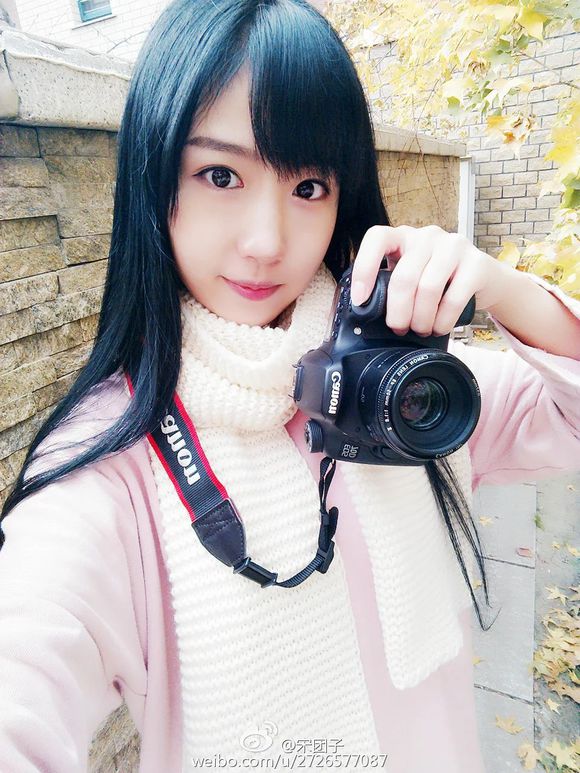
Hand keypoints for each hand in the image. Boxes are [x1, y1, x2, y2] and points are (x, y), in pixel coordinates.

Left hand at [350, 224, 509, 336]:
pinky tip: (440, 327)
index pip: (377, 238)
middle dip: (398, 312)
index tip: (360, 299)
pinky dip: (443, 321)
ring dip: (421, 319)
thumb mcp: (411, 276)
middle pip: (404, 277)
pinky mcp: (477, 262)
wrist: (484, 278)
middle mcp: (427, 236)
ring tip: (421, 330)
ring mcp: (453, 246)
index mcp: (403, 236)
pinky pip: (453, 298)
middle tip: (399, 329)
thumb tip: (363, 313)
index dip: (364, 269)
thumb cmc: (439, 281)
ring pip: (428, 289)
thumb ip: (389, 285)